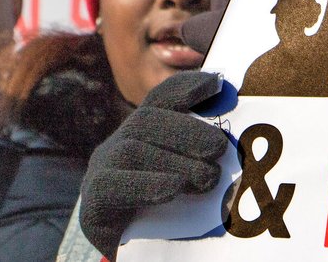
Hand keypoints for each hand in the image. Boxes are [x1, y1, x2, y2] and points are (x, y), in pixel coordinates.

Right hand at [79, 71, 231, 259]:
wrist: (136, 254)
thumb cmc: (169, 215)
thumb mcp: (188, 178)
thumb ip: (202, 156)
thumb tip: (234, 141)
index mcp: (141, 133)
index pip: (160, 99)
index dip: (186, 86)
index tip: (217, 83)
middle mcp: (117, 145)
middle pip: (147, 120)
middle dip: (187, 130)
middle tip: (219, 148)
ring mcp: (100, 171)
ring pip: (133, 150)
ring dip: (176, 160)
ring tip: (207, 178)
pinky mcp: (92, 202)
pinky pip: (115, 185)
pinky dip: (148, 184)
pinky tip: (173, 188)